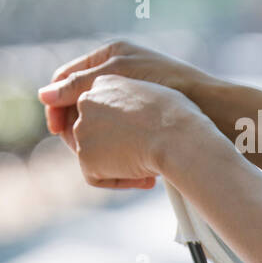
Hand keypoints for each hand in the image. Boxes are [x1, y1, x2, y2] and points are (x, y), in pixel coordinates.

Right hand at [38, 39, 212, 148]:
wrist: (211, 107)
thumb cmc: (167, 83)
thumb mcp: (116, 76)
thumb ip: (78, 84)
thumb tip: (43, 94)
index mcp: (110, 55)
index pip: (68, 79)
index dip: (57, 104)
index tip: (56, 128)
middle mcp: (118, 73)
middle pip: (79, 104)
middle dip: (78, 129)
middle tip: (82, 151)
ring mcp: (130, 95)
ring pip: (96, 125)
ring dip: (98, 145)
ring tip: (109, 159)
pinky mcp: (143, 116)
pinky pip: (116, 135)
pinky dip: (117, 150)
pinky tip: (128, 161)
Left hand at [70, 75, 200, 187]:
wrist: (176, 137)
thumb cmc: (178, 116)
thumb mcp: (155, 95)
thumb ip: (136, 102)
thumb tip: (140, 119)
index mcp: (105, 81)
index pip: (103, 108)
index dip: (123, 127)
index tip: (146, 137)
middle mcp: (87, 102)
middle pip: (95, 130)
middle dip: (116, 146)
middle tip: (145, 156)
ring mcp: (82, 129)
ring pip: (94, 153)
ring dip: (117, 164)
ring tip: (149, 171)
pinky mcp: (84, 157)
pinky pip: (95, 176)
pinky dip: (118, 181)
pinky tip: (144, 179)